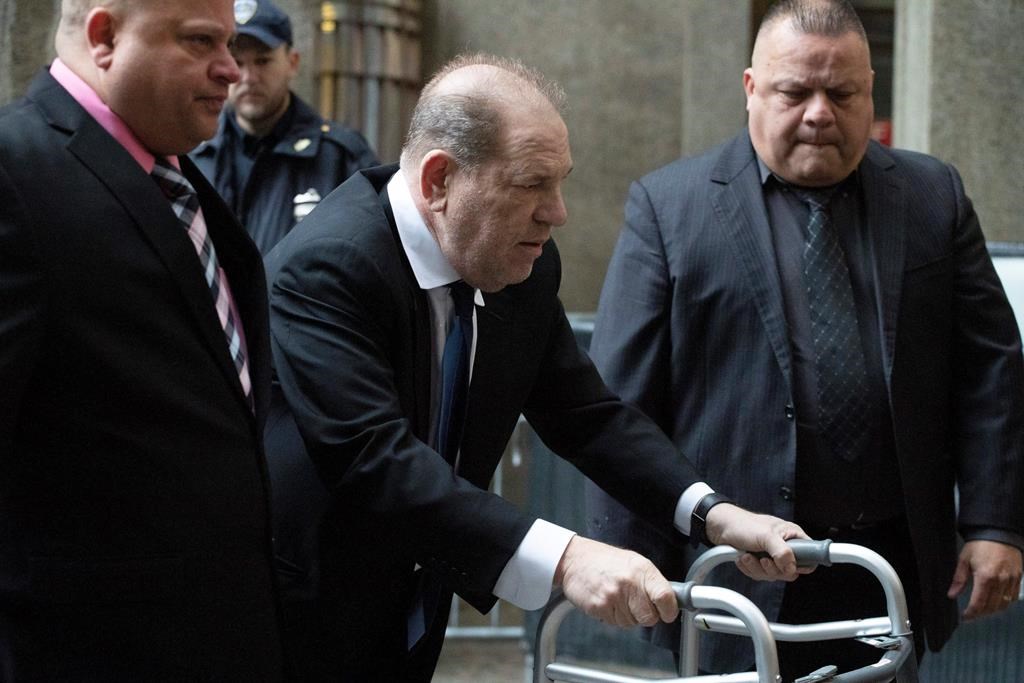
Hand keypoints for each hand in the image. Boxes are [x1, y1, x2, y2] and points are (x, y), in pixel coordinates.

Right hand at [554, 536, 678, 627]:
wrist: (575, 559)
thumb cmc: (606, 560)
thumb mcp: (634, 562)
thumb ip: (652, 581)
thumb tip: (671, 600)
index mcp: (642, 569)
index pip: (665, 597)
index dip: (669, 610)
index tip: (667, 613)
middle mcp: (629, 582)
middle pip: (649, 617)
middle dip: (644, 615)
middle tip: (635, 603)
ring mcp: (613, 596)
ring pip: (631, 623)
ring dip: (626, 615)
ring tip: (617, 597)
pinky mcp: (599, 606)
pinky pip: (614, 623)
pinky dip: (612, 616)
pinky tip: (606, 600)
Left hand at [704, 504, 809, 580]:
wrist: (720, 527)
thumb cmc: (743, 524)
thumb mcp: (766, 536)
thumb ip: (782, 551)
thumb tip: (791, 568)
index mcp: (792, 536)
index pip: (811, 556)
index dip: (802, 565)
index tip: (789, 566)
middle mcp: (784, 547)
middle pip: (790, 571)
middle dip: (773, 569)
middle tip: (763, 560)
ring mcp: (772, 555)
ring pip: (774, 575)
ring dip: (758, 569)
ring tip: (748, 556)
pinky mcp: (759, 562)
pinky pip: (760, 575)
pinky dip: (750, 569)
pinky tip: (743, 558)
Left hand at [947, 540, 1022, 619]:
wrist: (998, 532)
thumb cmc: (979, 545)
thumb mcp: (964, 559)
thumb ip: (959, 579)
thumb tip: (951, 595)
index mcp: (985, 577)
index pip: (979, 603)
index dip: (971, 613)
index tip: (965, 617)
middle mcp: (1001, 581)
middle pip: (992, 606)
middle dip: (981, 613)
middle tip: (972, 614)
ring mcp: (1012, 580)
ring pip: (1004, 604)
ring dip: (993, 610)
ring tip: (982, 610)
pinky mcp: (1018, 578)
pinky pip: (1013, 597)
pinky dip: (1005, 602)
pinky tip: (996, 601)